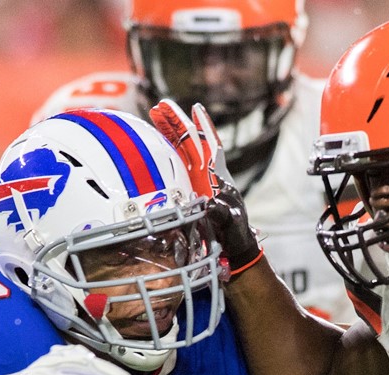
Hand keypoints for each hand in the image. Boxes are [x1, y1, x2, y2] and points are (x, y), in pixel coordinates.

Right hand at [149, 100, 260, 274]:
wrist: (233, 253)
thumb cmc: (236, 237)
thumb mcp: (231, 225)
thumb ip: (221, 213)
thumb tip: (209, 204)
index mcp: (219, 178)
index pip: (211, 145)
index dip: (204, 126)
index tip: (196, 108)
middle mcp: (207, 176)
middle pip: (191, 142)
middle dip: (177, 123)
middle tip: (160, 105)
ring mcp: (196, 183)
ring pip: (180, 151)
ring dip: (168, 133)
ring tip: (153, 115)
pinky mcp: (188, 193)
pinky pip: (174, 169)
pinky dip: (163, 155)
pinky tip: (152, 146)